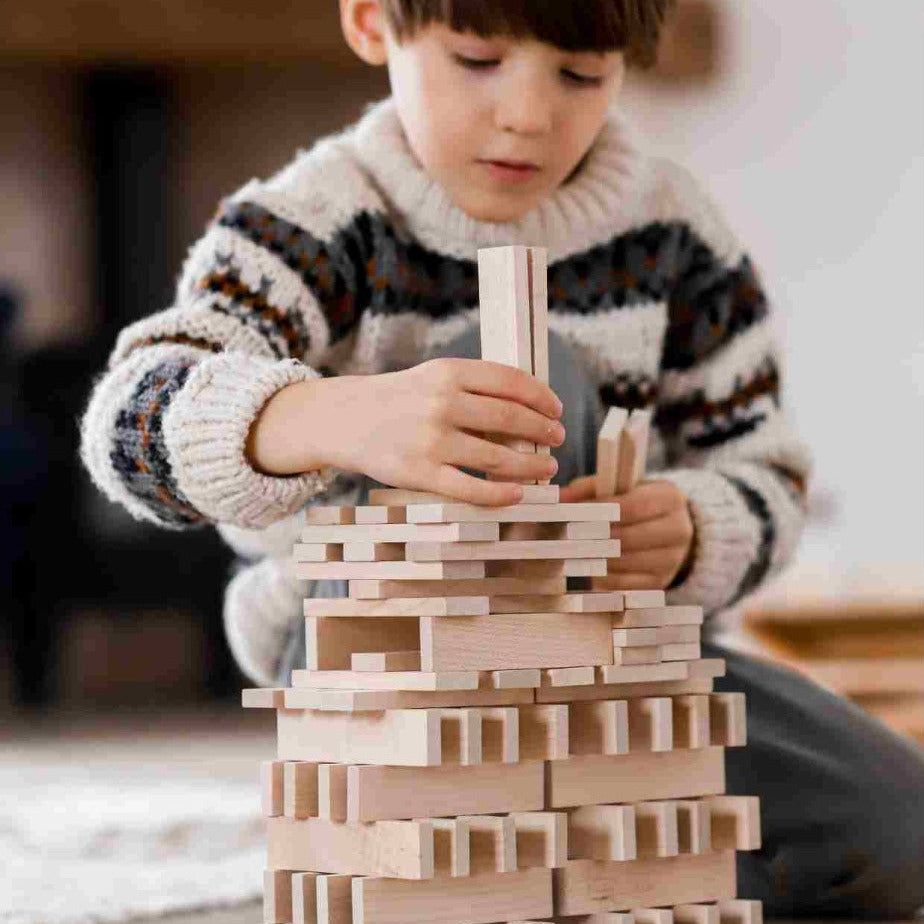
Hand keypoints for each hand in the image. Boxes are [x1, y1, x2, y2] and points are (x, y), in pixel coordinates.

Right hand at [247, 358, 563, 505]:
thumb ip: (473, 388)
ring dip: (530, 465)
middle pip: (510, 418)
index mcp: (447, 372)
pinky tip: (517, 494)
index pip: (509, 381)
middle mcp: (440, 402)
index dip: (541, 397)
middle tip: (558, 439)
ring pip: (497, 457)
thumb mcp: (432, 379)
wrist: (342, 419)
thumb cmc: (398, 400)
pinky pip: (470, 488)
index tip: (555, 410)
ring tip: (547, 468)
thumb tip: (529, 411)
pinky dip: (500, 494)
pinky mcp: (419, 473)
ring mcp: (430, 440)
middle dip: (542, 431)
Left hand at [560, 476, 694, 589]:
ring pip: (625, 562)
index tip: (575, 511)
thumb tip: (562, 496)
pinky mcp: (661, 582)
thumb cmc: (638, 504)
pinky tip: (592, 567)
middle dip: (596, 536)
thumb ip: (592, 488)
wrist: (669, 531)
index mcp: (671, 498)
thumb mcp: (623, 488)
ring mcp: (672, 559)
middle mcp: (678, 529)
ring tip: (576, 550)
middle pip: (629, 537)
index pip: (633, 506)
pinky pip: (625, 584)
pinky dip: (604, 577)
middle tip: (570, 534)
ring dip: (597, 557)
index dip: (601, 510)